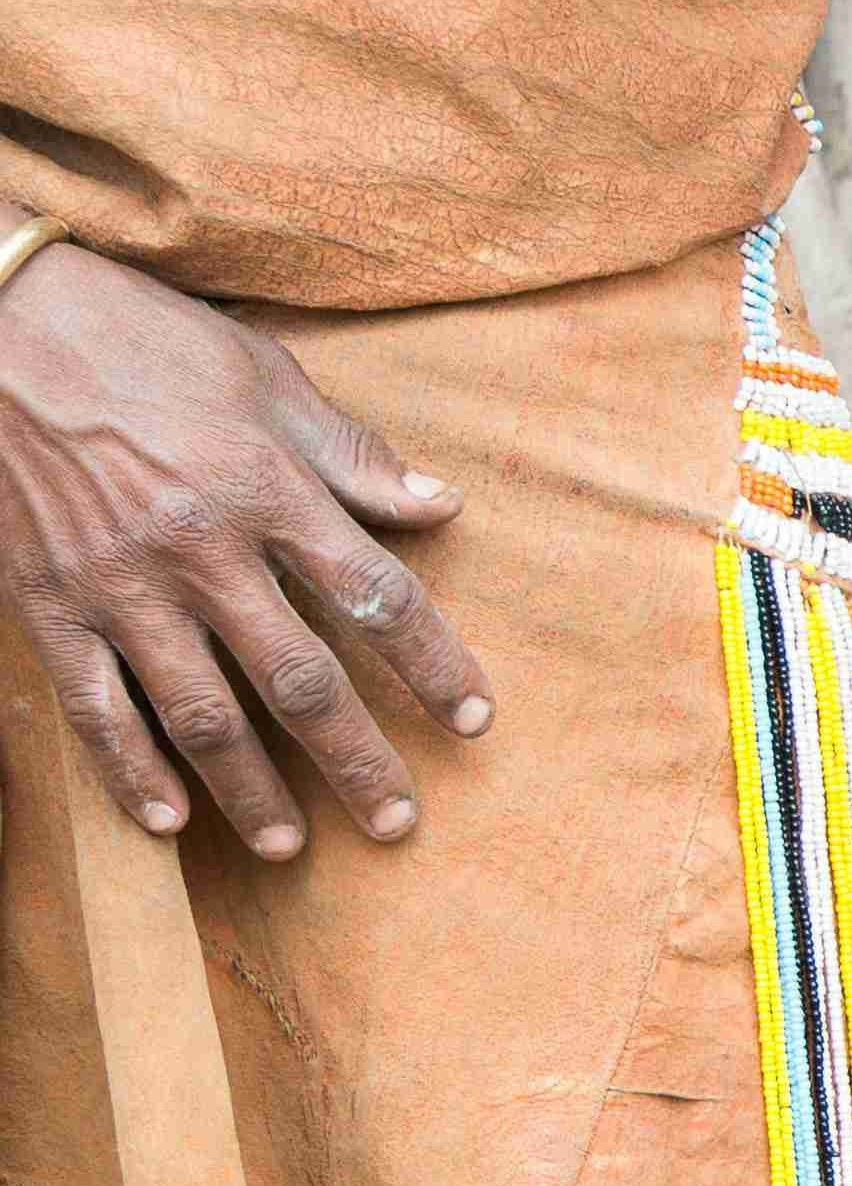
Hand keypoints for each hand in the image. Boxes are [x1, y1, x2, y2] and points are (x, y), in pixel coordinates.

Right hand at [0, 242, 489, 857]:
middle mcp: (200, 550)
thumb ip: (351, 456)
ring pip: (200, 712)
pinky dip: (128, 770)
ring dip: (251, 789)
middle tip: (397, 823)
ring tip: (291, 844)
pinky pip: (94, 705)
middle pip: (299, 678)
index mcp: (267, 491)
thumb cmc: (139, 341)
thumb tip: (439, 506)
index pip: (375, 597)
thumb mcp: (263, 378)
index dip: (432, 663)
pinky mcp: (45, 601)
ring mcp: (118, 584)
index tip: (473, 718)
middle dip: (355, 758)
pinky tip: (166, 820)